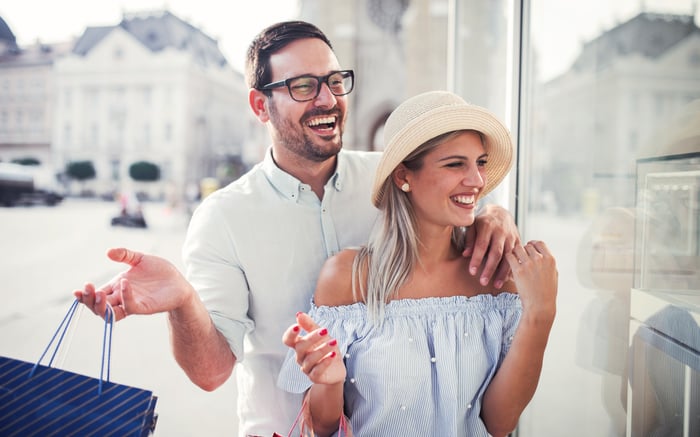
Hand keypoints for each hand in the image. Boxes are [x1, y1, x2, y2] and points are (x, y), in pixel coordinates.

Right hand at [73, 247, 193, 321]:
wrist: (179, 282)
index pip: (96, 294)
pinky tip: (124, 283)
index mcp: (117, 286)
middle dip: (88, 300)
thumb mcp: (140, 259)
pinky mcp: (145, 307)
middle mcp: (122, 297)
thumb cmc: (160, 272)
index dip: (85, 295)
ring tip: (99, 292)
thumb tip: (108, 252)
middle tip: (86, 289)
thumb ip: (125, 255)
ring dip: (101, 305)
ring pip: (110, 313)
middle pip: (98, 306)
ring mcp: (132, 303)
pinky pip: (130, 306)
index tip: (78, 289)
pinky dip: (125, 296)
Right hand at [282, 312, 345, 385]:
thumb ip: (309, 325)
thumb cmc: (326, 349)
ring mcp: (306, 368)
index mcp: (299, 345)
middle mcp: (300, 357)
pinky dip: (325, 362)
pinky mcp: (315, 377)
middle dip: (312, 338)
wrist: (336, 369)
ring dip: (322, 349)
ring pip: (310, 359)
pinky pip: (317, 370)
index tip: (298, 326)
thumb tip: (298, 314)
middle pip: (300, 347)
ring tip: (334, 342)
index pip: (288, 340)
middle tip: (325, 330)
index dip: (290, 334)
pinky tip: (333, 355)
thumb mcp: (321, 334)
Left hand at [463, 204, 519, 287]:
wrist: (500, 212)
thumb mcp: (472, 225)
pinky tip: (508, 279)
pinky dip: (512, 268)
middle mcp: (501, 232)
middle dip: (489, 269)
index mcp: (487, 226)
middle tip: (483, 282)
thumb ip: (469, 239)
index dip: (476, 259)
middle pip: (496, 253)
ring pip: (508, 257)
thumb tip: (465, 254)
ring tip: (496, 285)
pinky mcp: (518, 241)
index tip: (472, 272)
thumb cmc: (483, 221)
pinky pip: (516, 257)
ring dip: (502, 272)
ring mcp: (511, 237)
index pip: (481, 245)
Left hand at [505, 241, 557, 319]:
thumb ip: (548, 263)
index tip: (529, 247)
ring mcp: (529, 264)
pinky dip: (508, 257)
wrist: (540, 305)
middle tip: (519, 256)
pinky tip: (509, 263)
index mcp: (550, 259)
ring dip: (514, 252)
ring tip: (514, 259)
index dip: (533, 244)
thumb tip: (543, 254)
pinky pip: (509, 256)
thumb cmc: (547, 292)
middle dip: (523, 250)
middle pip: (527, 246)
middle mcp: (540, 260)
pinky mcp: (518, 270)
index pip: (539, 243)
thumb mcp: (553, 274)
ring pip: (517, 249)